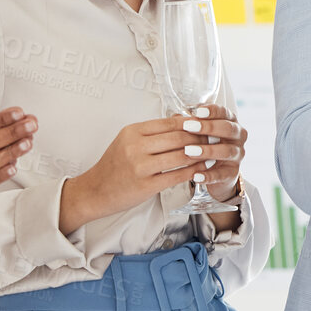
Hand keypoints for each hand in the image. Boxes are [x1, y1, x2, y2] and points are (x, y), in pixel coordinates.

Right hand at [60, 115, 212, 232]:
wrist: (95, 191)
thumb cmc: (115, 165)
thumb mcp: (128, 141)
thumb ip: (153, 131)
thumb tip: (182, 119)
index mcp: (133, 132)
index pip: (170, 122)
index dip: (192, 123)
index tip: (206, 124)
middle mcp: (135, 147)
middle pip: (178, 138)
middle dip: (200, 137)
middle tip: (215, 138)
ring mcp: (140, 167)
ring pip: (180, 156)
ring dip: (200, 155)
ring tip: (213, 153)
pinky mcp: (146, 186)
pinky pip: (177, 176)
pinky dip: (193, 172)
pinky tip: (202, 170)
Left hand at [180, 104, 247, 202]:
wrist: (214, 170)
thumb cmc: (204, 144)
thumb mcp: (199, 132)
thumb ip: (190, 124)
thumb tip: (176, 118)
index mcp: (230, 121)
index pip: (224, 112)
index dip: (212, 111)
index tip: (197, 112)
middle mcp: (237, 136)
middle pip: (228, 129)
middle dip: (209, 127)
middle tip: (189, 127)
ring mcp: (237, 154)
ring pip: (227, 151)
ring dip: (208, 151)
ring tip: (189, 151)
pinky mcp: (233, 172)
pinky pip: (222, 174)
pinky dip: (209, 176)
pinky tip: (195, 176)